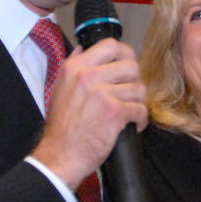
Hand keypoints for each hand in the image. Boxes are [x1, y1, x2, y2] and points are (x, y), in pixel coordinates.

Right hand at [31, 38, 146, 189]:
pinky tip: (133, 124)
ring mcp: (102, 93)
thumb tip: (83, 48)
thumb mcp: (59, 88)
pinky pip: (141, 108)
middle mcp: (88, 76)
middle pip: (131, 65)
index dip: (126, 54)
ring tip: (129, 111)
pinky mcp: (114, 112)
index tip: (128, 65)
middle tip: (130, 93)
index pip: (111, 45)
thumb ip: (72, 66)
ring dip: (138, 102)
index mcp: (74, 68)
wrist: (60, 156)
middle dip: (135, 81)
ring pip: (139, 88)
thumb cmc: (61, 128)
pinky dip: (141, 119)